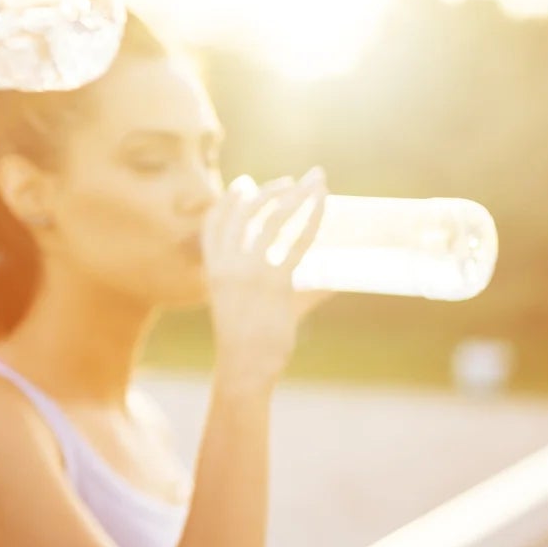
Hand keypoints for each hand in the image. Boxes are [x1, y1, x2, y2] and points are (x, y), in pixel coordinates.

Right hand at [202, 169, 328, 393]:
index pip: (214, 222)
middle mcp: (228, 266)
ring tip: (317, 183)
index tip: (247, 182)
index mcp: (214, 269)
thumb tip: (333, 278)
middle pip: (245, 212)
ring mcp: (250, 273)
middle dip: (272, 189)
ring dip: (296, 195)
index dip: (229, 199)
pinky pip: (297, 242)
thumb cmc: (250, 341)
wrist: (245, 367)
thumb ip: (290, 286)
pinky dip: (312, 219)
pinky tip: (324, 206)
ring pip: (271, 220)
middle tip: (297, 179)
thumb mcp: (252, 306)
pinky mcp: (274, 283)